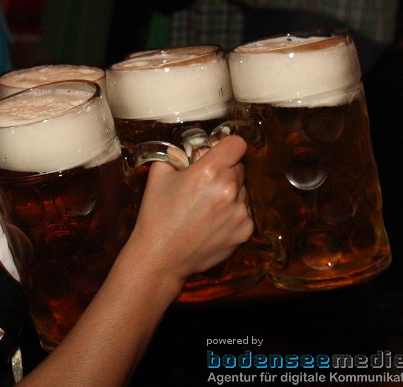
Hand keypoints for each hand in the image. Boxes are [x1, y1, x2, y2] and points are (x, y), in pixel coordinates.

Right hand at [126, 135, 253, 286]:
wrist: (161, 257)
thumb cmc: (158, 217)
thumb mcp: (159, 175)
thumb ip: (177, 154)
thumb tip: (190, 148)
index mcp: (209, 171)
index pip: (237, 144)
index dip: (226, 146)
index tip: (219, 152)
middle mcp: (229, 190)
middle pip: (239, 166)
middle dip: (224, 170)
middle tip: (204, 183)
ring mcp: (239, 212)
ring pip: (242, 189)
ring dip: (230, 192)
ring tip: (206, 206)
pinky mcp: (244, 231)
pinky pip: (244, 211)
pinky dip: (232, 212)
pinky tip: (212, 220)